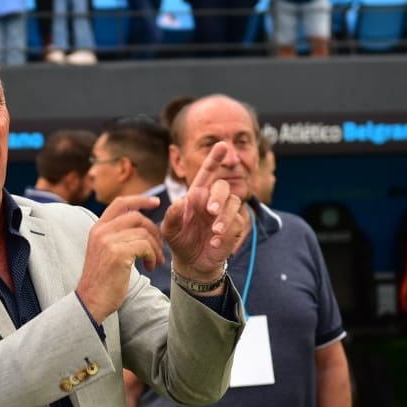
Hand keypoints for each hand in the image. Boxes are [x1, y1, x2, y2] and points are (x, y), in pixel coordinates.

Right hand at [76, 194, 165, 321]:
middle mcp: (101, 231)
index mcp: (98, 228)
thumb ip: (117, 236)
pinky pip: (145, 246)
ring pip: (144, 233)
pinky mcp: (118, 253)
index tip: (156, 203)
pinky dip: (152, 256)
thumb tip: (142, 225)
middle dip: (154, 231)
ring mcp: (108, 241)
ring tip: (155, 262)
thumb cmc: (103, 280)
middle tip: (159, 249)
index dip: (140, 200)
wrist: (92, 301)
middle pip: (137, 217)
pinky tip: (149, 267)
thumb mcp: (106, 251)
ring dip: (155, 248)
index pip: (121, 203)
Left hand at [161, 141, 248, 278]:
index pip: (207, 172)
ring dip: (224, 217)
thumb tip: (181, 201)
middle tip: (211, 210)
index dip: (214, 158)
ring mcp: (225, 213)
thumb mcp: (169, 229)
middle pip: (223, 186)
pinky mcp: (234, 227)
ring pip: (233, 203)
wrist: (191, 262)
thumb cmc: (179, 239)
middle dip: (218, 196)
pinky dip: (227, 232)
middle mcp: (213, 200)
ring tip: (214, 231)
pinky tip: (215, 242)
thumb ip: (173, 215)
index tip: (222, 144)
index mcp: (197, 194)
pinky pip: (237, 222)